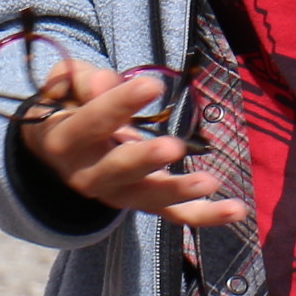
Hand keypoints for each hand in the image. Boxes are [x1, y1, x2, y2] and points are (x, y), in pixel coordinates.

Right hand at [20, 60, 248, 228]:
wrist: (59, 152)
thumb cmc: (69, 107)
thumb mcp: (66, 86)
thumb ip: (83, 80)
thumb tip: (104, 82)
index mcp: (66, 141)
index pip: (91, 123)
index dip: (120, 104)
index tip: (151, 86)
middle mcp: (88, 175)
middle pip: (118, 169)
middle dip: (147, 159)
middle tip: (174, 147)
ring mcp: (117, 195)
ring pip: (148, 198)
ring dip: (179, 191)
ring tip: (210, 182)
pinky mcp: (142, 204)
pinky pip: (174, 214)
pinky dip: (205, 215)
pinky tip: (236, 209)